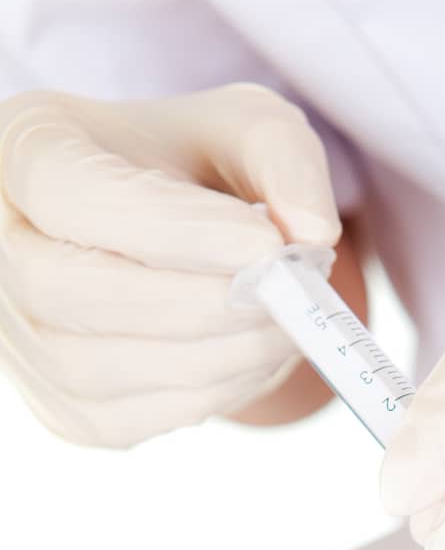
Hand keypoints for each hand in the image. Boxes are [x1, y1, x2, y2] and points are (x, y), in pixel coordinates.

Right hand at [0, 85, 339, 445]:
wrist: (167, 234)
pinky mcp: (62, 406)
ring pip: (97, 371)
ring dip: (211, 360)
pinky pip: (127, 419)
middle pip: (70, 292)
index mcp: (27, 150)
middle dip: (197, 307)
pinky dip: (203, 396)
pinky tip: (249, 358)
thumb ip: (285, 160)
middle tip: (288, 300)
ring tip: (283, 327)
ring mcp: (19, 338)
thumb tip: (310, 236)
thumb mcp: (245, 130)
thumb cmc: (193, 171)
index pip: (75, 196)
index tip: (266, 247)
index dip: (172, 231)